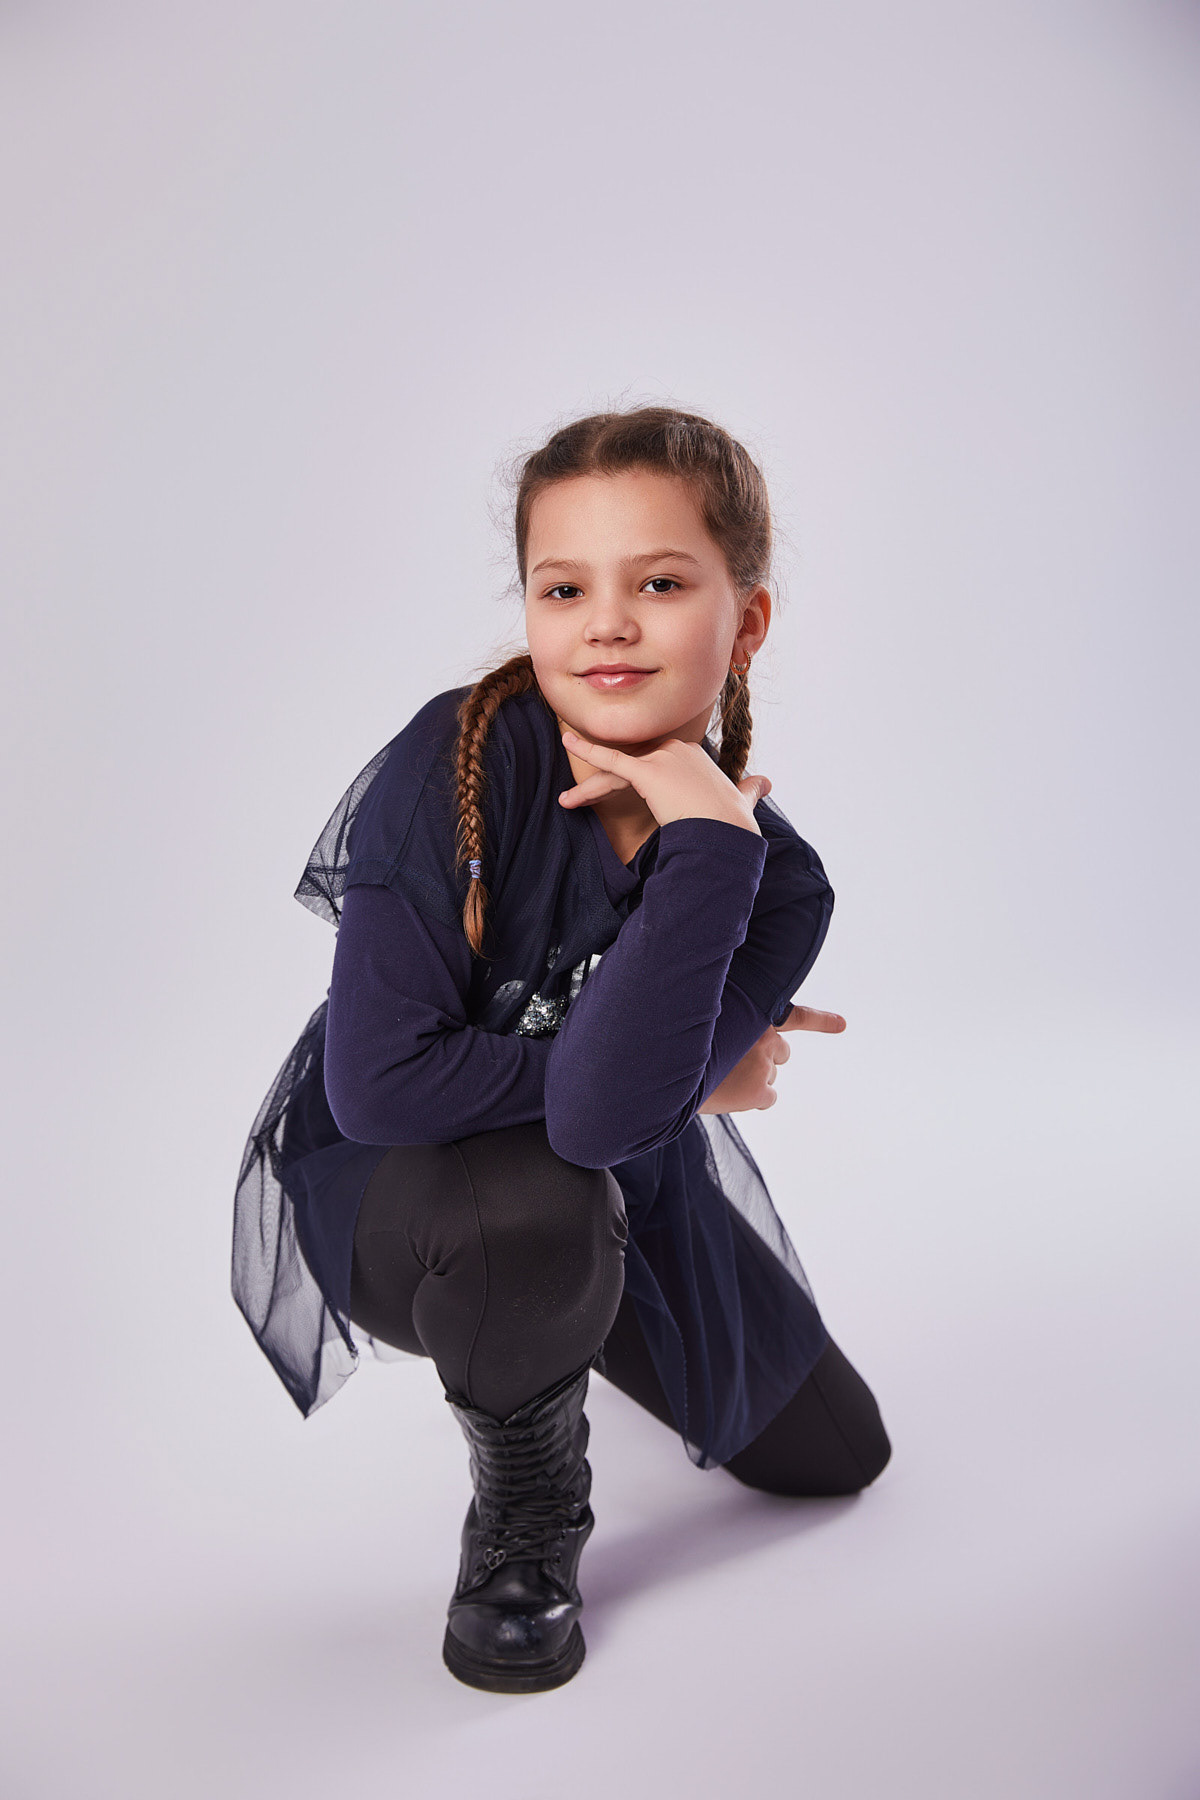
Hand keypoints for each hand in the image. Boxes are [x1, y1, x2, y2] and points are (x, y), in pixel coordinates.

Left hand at [558, 724, 768, 834]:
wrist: (728, 831)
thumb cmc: (733, 822)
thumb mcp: (742, 799)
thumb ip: (749, 789)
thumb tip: (765, 783)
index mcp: (692, 756)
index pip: (654, 768)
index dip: (639, 788)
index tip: (632, 806)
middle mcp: (676, 749)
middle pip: (632, 768)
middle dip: (606, 788)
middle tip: (582, 802)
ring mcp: (661, 758)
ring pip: (617, 771)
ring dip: (591, 788)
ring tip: (567, 801)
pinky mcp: (648, 771)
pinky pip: (611, 760)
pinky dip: (587, 750)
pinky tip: (567, 743)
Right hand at [696, 1004, 846, 1114]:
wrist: (668, 1073)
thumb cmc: (685, 1050)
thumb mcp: (709, 1024)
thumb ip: (736, 1024)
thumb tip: (750, 1043)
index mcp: (753, 1015)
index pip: (796, 1016)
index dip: (821, 1020)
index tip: (842, 1024)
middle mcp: (764, 1037)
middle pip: (782, 1052)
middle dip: (765, 1059)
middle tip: (735, 1062)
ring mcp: (764, 1064)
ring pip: (771, 1076)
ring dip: (754, 1079)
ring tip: (723, 1077)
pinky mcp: (760, 1091)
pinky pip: (768, 1098)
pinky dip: (753, 1100)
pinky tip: (730, 1093)